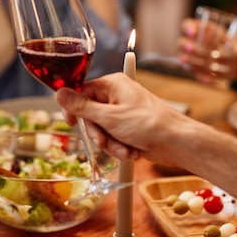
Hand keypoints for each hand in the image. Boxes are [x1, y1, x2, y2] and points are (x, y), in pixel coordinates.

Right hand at [55, 73, 190, 167]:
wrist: (178, 143)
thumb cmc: (148, 124)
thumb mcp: (109, 117)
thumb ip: (81, 107)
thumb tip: (58, 93)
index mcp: (111, 85)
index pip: (80, 92)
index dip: (74, 109)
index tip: (70, 123)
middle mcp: (116, 96)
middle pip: (90, 115)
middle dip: (98, 133)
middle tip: (103, 142)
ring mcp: (122, 112)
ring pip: (101, 130)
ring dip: (110, 144)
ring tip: (124, 149)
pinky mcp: (128, 128)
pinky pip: (112, 138)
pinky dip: (119, 147)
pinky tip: (131, 151)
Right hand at [178, 18, 236, 81]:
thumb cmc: (236, 47)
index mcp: (201, 30)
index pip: (187, 25)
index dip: (188, 28)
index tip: (193, 33)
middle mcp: (193, 42)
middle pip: (181, 42)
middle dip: (186, 45)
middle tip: (191, 48)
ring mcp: (192, 57)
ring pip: (185, 58)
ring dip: (189, 61)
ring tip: (190, 63)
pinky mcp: (196, 69)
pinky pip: (195, 73)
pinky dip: (201, 77)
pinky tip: (207, 80)